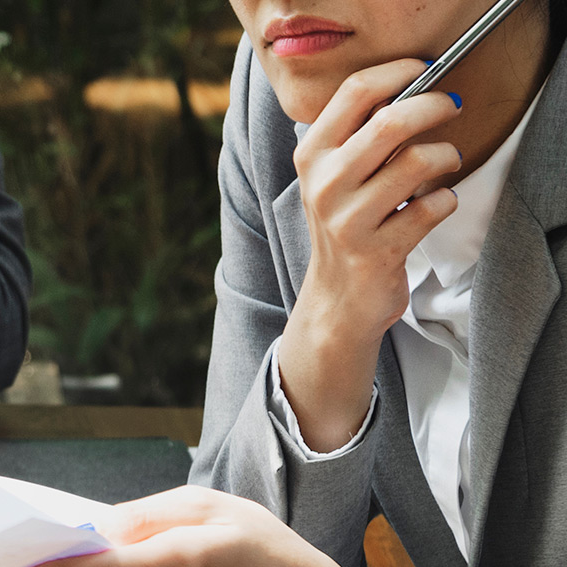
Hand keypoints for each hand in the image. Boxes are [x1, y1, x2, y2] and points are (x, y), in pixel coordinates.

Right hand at [280, 60, 463, 451]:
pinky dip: (445, 201)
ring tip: (446, 163)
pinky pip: (433, 207)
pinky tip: (434, 206)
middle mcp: (324, 185)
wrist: (336, 299)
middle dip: (434, 105)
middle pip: (392, 120)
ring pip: (419, 162)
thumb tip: (410, 89)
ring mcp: (348, 219)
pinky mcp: (377, 250)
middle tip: (451, 106)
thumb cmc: (346, 225)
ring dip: (447, 156)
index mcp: (311, 156)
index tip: (423, 70)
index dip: (398, 72)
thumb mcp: (334, 176)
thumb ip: (359, 134)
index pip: (354, 92)